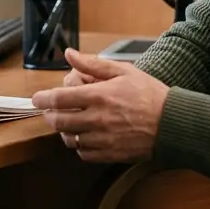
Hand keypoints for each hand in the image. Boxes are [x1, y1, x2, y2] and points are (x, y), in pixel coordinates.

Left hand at [30, 49, 168, 163]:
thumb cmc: (149, 94)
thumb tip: (70, 54)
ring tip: (68, 124)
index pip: (59, 99)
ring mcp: (103, 139)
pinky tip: (84, 137)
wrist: (173, 123)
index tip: (37, 99)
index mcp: (98, 96)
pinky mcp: (110, 154)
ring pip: (69, 140)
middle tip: (50, 112)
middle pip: (59, 122)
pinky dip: (79, 146)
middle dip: (50, 116)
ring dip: (63, 132)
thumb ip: (92, 64)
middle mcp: (97, 119)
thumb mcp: (123, 71)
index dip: (43, 99)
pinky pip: (84, 154)